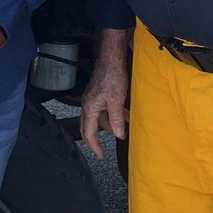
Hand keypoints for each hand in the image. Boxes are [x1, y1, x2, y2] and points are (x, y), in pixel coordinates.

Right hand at [80, 28, 131, 158]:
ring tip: (123, 128)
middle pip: (90, 127)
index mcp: (89, 108)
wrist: (112, 57)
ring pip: (99, 118)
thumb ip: (117, 119)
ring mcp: (93, 98)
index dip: (94, 146)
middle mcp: (88, 104)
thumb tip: (119, 134)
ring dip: (110, 124)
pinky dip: (112, 115)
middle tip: (103, 149)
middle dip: (97, 138)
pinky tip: (124, 114)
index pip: (88, 133)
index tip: (100, 155)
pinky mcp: (100, 93)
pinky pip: (104, 109)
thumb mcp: (116, 100)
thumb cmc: (112, 75)